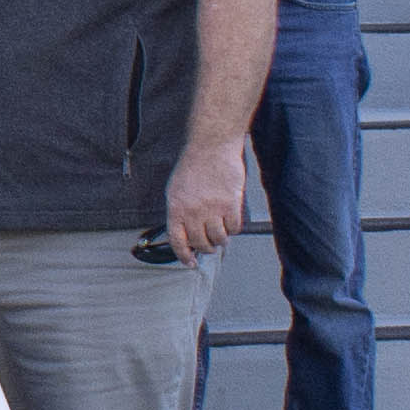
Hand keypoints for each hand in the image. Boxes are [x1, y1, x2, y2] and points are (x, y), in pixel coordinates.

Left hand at [164, 140, 246, 267]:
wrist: (211, 146)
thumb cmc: (193, 166)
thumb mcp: (175, 189)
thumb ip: (179, 212)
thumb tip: (184, 234)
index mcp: (175, 208)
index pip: (177, 241)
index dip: (184, 256)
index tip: (190, 263)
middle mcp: (193, 211)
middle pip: (200, 243)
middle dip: (206, 248)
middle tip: (210, 245)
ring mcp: (212, 209)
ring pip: (219, 239)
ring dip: (221, 240)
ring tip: (221, 234)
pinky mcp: (231, 204)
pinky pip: (234, 228)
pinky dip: (233, 229)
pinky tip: (230, 222)